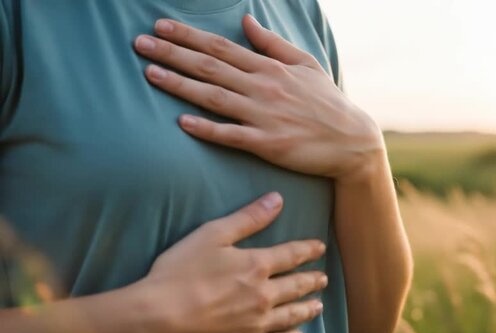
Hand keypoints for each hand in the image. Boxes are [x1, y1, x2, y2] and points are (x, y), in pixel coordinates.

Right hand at [132, 192, 327, 332]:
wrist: (156, 321)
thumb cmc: (179, 273)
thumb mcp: (212, 235)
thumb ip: (247, 218)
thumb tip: (277, 199)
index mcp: (257, 266)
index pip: (292, 255)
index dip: (308, 250)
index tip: (320, 248)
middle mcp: (264, 296)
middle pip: (297, 287)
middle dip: (313, 281)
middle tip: (323, 279)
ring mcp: (256, 326)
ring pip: (292, 316)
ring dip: (308, 309)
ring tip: (318, 305)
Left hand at [134, 16, 385, 182]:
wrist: (352, 141)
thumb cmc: (328, 103)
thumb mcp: (306, 64)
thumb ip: (273, 44)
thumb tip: (247, 20)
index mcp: (270, 68)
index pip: (221, 47)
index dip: (188, 36)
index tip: (160, 26)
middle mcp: (264, 88)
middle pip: (210, 67)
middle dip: (172, 53)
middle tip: (139, 44)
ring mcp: (265, 116)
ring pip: (214, 97)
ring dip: (180, 84)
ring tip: (150, 74)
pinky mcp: (268, 144)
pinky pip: (231, 135)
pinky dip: (206, 128)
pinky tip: (181, 121)